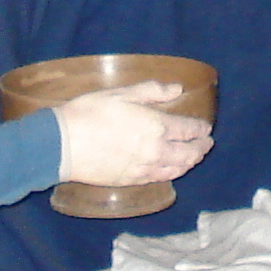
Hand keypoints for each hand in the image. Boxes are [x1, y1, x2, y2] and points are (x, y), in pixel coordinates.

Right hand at [52, 80, 211, 187]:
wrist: (63, 145)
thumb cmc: (90, 113)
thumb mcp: (121, 94)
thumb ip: (151, 91)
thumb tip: (176, 89)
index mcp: (156, 126)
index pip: (188, 130)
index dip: (200, 129)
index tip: (206, 128)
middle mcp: (155, 150)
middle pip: (188, 153)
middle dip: (200, 148)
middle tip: (206, 144)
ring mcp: (144, 168)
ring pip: (176, 169)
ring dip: (189, 163)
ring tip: (194, 158)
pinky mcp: (132, 181)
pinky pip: (160, 179)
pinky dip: (172, 174)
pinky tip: (171, 170)